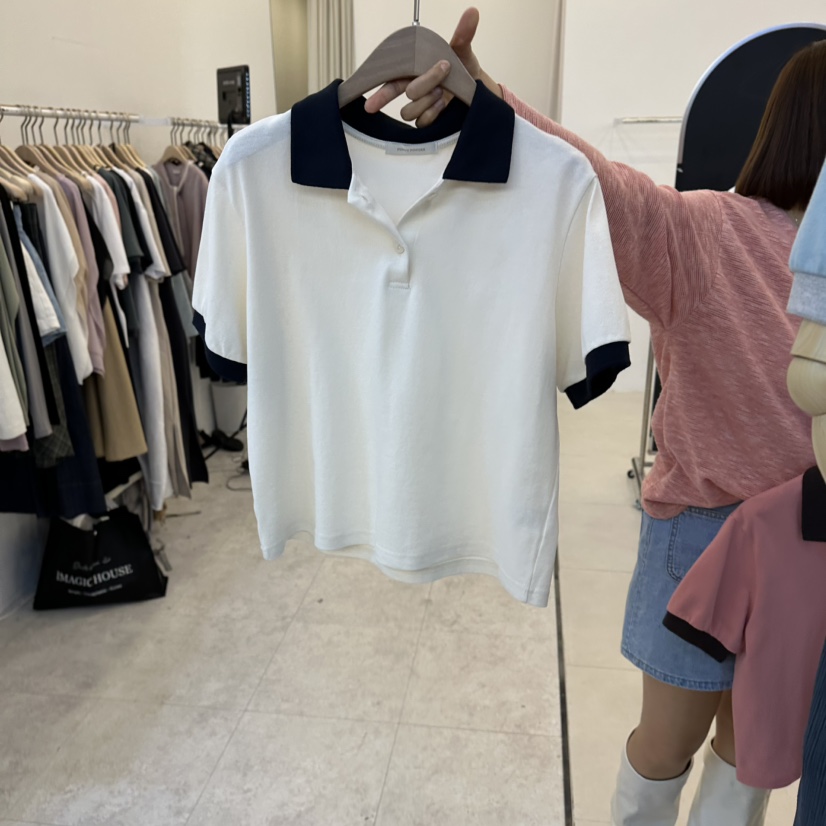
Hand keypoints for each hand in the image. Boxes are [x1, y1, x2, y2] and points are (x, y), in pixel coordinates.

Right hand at [364, 7, 500, 127]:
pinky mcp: (428, 119)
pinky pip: (422, 122)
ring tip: (443, 90)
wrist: (477, 88)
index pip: (389, 81)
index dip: (379, 94)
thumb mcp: (462, 50)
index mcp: (412, 71)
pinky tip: (443, 103)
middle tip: (442, 75)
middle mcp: (413, 88)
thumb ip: (463, 34)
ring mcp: (420, 106)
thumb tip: (472, 13)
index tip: (370, 105)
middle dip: (424, 84)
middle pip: (403, 93)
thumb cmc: (463, 69)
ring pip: (410, 111)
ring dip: (427, 101)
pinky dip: (432, 113)